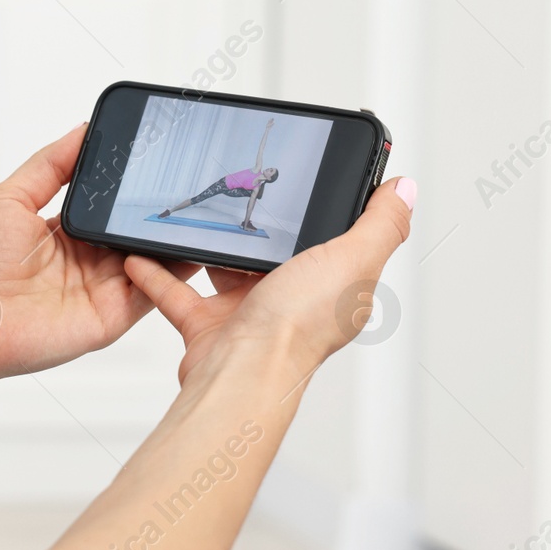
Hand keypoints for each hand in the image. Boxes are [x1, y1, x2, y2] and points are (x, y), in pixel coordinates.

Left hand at [0, 124, 198, 390]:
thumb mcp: (9, 197)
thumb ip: (50, 164)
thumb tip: (83, 129)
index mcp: (68, 232)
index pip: (113, 206)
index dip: (135, 187)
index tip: (160, 162)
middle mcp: (89, 261)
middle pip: (137, 232)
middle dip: (160, 212)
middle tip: (185, 187)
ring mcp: (102, 289)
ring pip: (153, 260)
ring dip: (172, 240)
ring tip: (193, 214)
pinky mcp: (110, 317)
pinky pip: (149, 294)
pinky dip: (166, 274)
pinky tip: (176, 249)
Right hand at [124, 177, 414, 384]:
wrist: (241, 374)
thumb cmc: (297, 329)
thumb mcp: (352, 260)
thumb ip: (379, 224)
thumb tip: (404, 190)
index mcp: (334, 285)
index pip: (338, 240)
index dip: (330, 211)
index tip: (317, 175)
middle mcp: (294, 300)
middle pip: (279, 252)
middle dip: (263, 225)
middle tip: (246, 186)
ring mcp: (251, 313)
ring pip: (227, 269)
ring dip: (210, 245)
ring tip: (197, 211)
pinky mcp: (211, 325)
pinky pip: (180, 293)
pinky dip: (159, 274)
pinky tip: (146, 251)